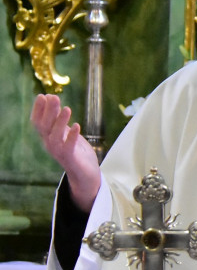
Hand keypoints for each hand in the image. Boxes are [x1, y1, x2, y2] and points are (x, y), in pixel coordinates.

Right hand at [30, 94, 100, 212]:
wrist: (86, 174)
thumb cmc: (76, 150)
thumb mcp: (66, 131)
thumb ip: (59, 118)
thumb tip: (52, 99)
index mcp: (48, 137)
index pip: (38, 122)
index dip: (38, 110)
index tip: (42, 95)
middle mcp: (50, 144)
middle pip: (44, 127)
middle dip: (48, 112)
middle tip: (53, 97)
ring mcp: (59, 152)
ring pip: (54, 136)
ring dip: (60, 122)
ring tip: (67, 108)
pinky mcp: (71, 158)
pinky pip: (68, 147)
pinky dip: (72, 136)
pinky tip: (76, 126)